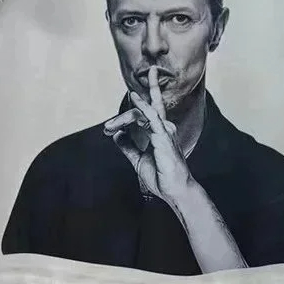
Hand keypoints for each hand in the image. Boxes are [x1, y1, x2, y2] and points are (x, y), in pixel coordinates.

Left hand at [103, 66, 193, 205]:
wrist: (174, 191)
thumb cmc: (161, 176)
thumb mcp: (138, 160)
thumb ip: (128, 146)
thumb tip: (117, 135)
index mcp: (159, 132)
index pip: (148, 111)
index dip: (126, 116)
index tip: (109, 129)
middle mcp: (164, 127)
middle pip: (152, 103)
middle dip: (145, 93)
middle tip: (131, 93)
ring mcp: (165, 130)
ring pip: (145, 111)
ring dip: (125, 116)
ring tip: (110, 125)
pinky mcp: (163, 136)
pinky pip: (152, 116)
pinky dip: (142, 106)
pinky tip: (134, 98)